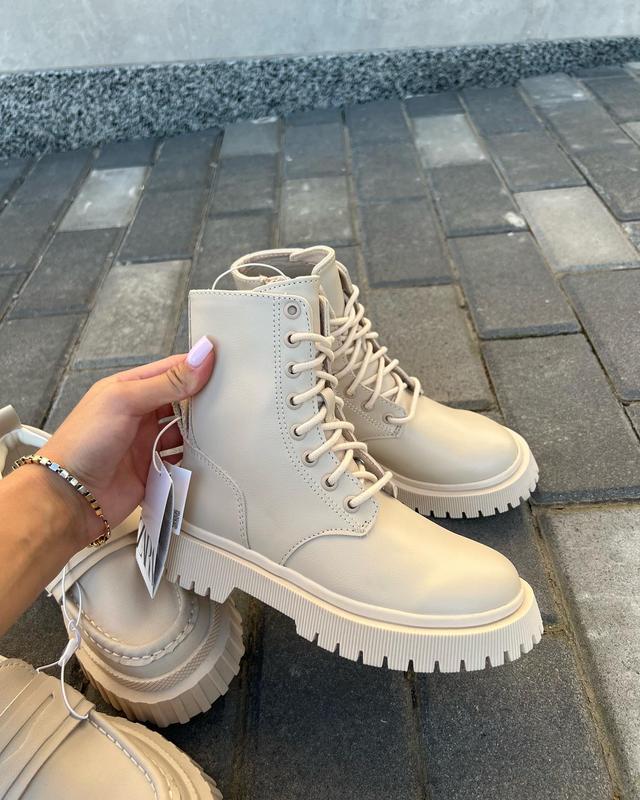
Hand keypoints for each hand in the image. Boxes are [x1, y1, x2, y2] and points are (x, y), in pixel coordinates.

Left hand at [37, 336, 214, 546]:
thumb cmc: (84, 442)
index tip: (226, 366)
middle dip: (203, 400)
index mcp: (130, 388)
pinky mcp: (155, 469)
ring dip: (201, 431)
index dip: (197, 366)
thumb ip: (167, 381)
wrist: (69, 497)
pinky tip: (207, 456)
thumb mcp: (125, 400)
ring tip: (222, 429)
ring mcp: (148, 442)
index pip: (172, 369)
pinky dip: (196, 458)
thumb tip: (202, 355)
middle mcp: (141, 413)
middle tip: (230, 400)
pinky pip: (183, 460)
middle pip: (183, 400)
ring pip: (186, 431)